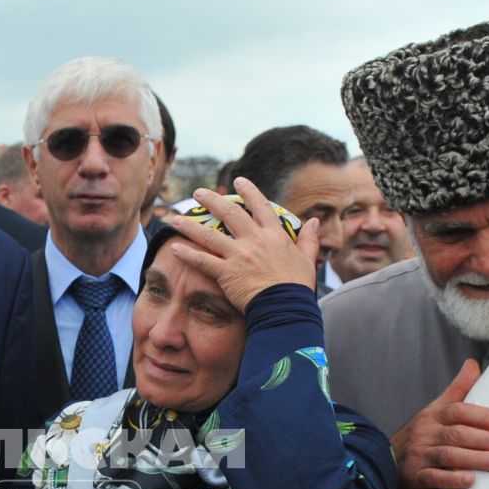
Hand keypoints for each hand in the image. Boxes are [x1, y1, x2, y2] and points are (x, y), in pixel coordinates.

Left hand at [162, 176, 319, 310]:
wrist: (286, 307)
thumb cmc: (297, 287)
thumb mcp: (307, 259)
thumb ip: (308, 239)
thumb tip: (314, 221)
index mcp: (274, 236)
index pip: (260, 207)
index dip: (249, 192)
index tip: (238, 181)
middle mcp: (255, 240)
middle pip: (230, 214)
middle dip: (212, 200)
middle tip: (198, 193)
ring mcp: (239, 255)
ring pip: (210, 235)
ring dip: (190, 226)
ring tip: (175, 218)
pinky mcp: (227, 273)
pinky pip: (203, 261)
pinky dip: (187, 254)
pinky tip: (173, 248)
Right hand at [391, 359, 488, 488]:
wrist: (388, 461)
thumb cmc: (422, 433)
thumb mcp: (435, 408)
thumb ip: (458, 388)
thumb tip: (474, 363)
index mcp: (433, 415)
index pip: (458, 411)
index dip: (483, 416)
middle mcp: (425, 433)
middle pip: (456, 434)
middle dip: (486, 440)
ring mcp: (419, 455)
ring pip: (448, 456)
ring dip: (476, 459)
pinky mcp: (416, 477)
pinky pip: (433, 478)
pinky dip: (452, 480)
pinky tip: (471, 482)